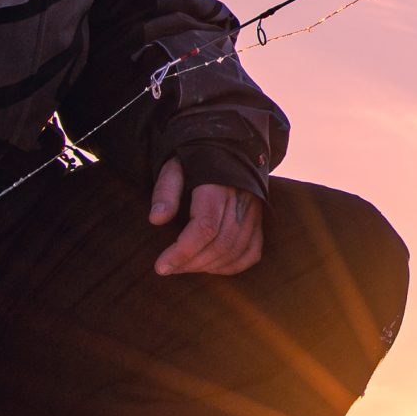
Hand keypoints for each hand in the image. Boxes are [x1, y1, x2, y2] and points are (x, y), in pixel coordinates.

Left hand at [149, 157, 265, 275]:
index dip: (183, 252)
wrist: (227, 147)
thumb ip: (166, 191)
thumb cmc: (194, 159)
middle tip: (168, 268)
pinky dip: (232, 266)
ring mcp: (253, 212)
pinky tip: (211, 266)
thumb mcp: (174, 167)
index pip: (204, 227)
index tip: (161, 266)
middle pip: (220, 243)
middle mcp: (240, 201)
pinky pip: (252, 252)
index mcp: (217, 187)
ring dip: (208, 266)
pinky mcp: (259, 220)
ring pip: (235, 251)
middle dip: (191, 263)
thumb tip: (156, 219)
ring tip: (184, 267)